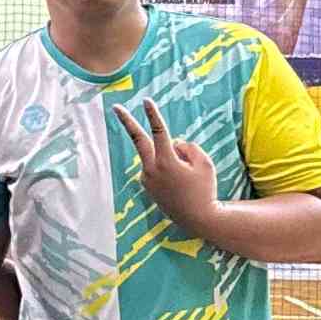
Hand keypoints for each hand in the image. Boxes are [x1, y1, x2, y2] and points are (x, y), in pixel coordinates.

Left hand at [113, 97, 218, 233]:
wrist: (197, 218)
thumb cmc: (204, 189)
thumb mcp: (204, 163)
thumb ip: (188, 147)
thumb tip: (174, 144)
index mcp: (166, 161)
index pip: (158, 132)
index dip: (153, 115)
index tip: (146, 100)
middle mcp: (151, 170)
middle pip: (138, 140)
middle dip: (127, 122)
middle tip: (116, 107)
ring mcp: (147, 179)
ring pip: (157, 156)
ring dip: (170, 157)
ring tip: (186, 177)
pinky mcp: (147, 186)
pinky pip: (158, 167)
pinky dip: (168, 167)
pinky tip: (178, 183)